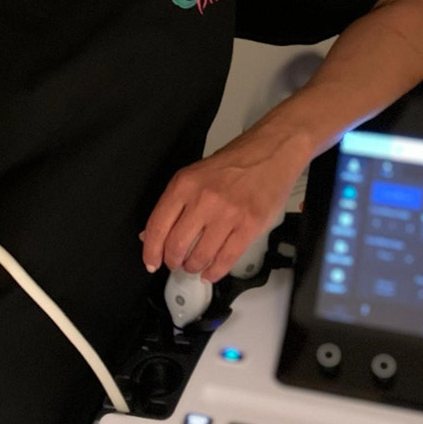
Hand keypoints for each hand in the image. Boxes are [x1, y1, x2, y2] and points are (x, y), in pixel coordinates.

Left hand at [141, 127, 310, 281]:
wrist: (271, 151)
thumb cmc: (235, 162)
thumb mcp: (195, 175)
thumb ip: (174, 204)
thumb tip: (152, 233)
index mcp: (185, 184)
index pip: (158, 226)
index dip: (151, 250)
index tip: (151, 261)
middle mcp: (204, 199)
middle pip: (176, 245)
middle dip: (173, 261)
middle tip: (175, 264)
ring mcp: (228, 213)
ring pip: (200, 256)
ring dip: (193, 267)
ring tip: (194, 265)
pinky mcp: (249, 225)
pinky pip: (226, 259)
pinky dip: (215, 271)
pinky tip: (211, 272)